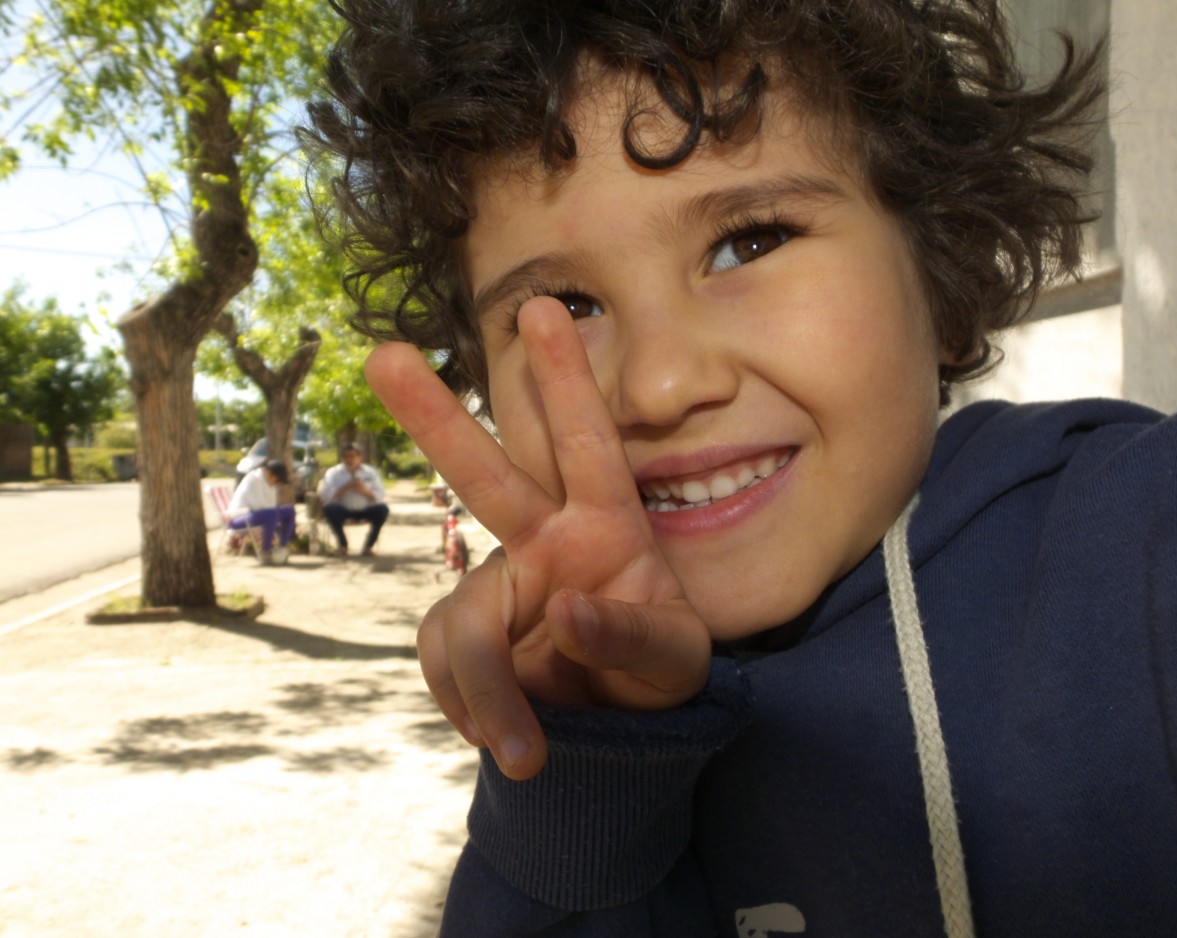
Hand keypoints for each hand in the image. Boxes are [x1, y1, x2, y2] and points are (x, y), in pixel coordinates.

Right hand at [366, 298, 711, 778]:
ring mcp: (500, 585)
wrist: (619, 728)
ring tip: (522, 747)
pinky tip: (497, 735)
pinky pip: (444, 663)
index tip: (542, 307)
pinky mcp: (468, 635)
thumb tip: (565, 614)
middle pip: (485, 474)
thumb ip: (632, 637)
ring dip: (483, 685)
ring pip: (460, 619)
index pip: (589, 442)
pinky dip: (467, 705)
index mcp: (608, 525)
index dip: (565, 378)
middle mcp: (545, 539)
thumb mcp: (676, 662)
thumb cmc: (660, 673)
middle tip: (383, 355)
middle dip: (435, 417)